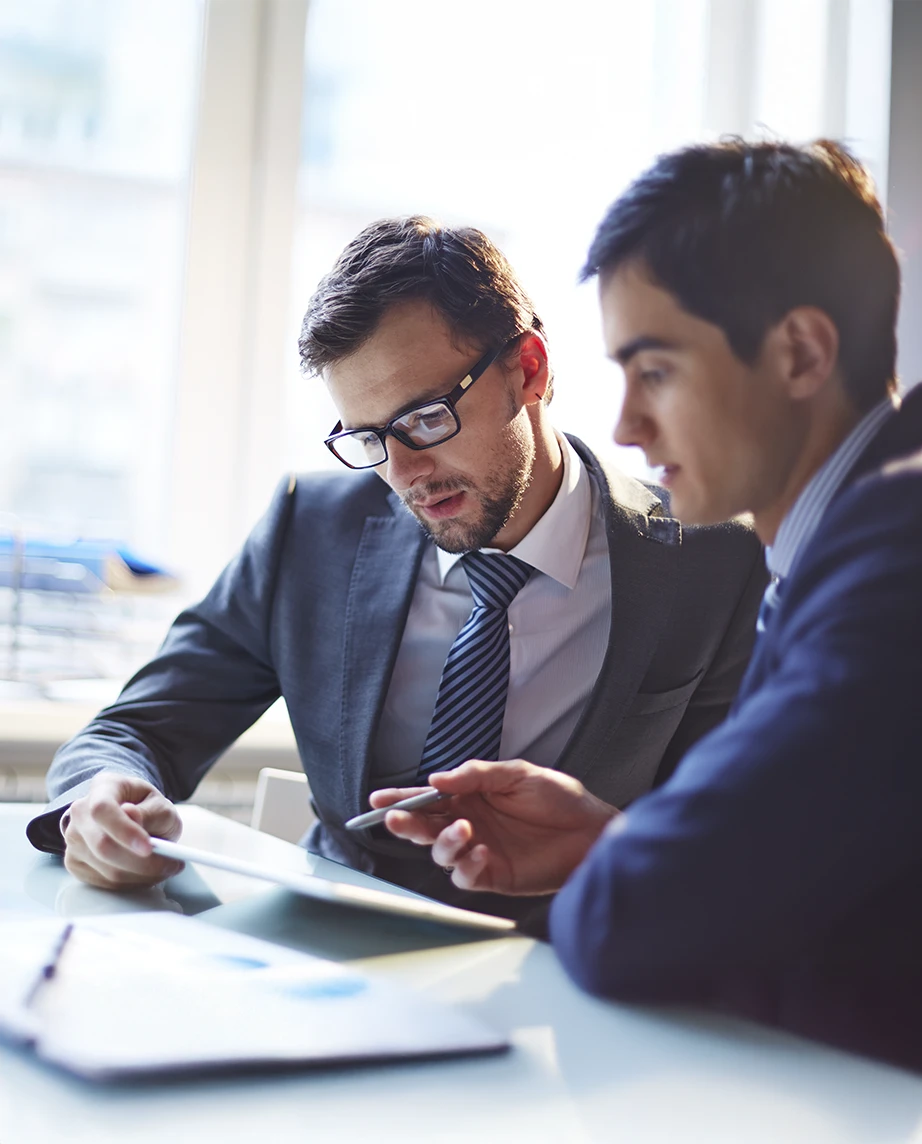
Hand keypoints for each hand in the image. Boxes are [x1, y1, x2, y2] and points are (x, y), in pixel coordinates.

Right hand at [62, 772, 183, 889]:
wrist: (132, 818)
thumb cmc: (147, 809)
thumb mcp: (160, 805)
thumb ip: (150, 812)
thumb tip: (132, 816)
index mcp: (103, 787)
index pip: (102, 809)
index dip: (124, 830)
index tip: (148, 847)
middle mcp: (80, 812)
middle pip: (102, 845)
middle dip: (141, 863)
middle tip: (171, 865)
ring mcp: (73, 839)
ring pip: (106, 870)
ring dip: (142, 876)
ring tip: (164, 868)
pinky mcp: (75, 863)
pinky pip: (104, 883)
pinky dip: (131, 883)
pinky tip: (146, 874)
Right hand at [369, 759, 617, 895]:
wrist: (591, 830)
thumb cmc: (559, 797)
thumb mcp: (518, 773)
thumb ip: (477, 775)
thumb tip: (438, 778)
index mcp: (470, 797)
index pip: (428, 798)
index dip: (401, 798)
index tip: (378, 799)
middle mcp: (469, 824)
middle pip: (425, 828)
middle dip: (406, 824)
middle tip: (396, 819)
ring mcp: (479, 850)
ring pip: (441, 854)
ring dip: (443, 843)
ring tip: (464, 831)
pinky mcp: (494, 875)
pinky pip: (466, 876)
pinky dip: (467, 865)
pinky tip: (482, 852)